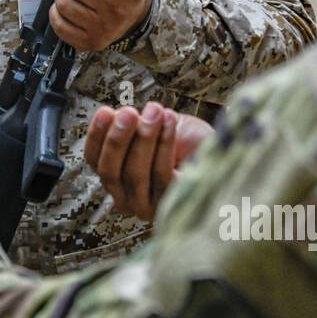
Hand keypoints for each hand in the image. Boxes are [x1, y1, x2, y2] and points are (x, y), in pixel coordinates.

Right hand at [85, 102, 211, 220]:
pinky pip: (162, 175)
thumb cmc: (184, 141)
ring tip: (154, 112)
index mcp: (114, 178)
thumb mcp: (152, 127)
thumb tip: (117, 116)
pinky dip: (164, 144)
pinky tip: (169, 122)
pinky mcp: (172, 203)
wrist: (222, 151)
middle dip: (117, 139)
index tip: (105, 111)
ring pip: (135, 174)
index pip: (94, 160)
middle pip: (110, 171)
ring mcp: (148, 206)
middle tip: (128, 112)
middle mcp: (126, 198)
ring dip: (143, 138)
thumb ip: (132, 125)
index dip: (96, 136)